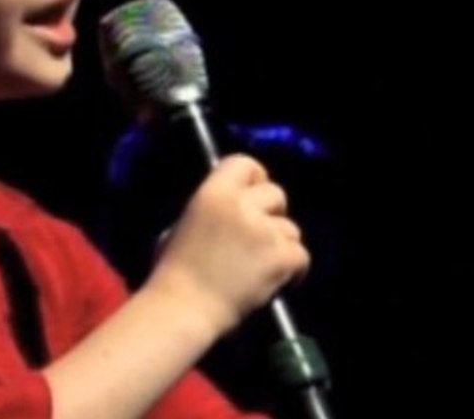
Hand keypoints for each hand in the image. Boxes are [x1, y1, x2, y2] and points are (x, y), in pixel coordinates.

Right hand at [145, 154, 309, 335]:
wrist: (182, 309)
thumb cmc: (172, 274)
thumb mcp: (183, 225)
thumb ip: (213, 210)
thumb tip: (233, 209)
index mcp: (213, 193)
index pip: (246, 163)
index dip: (254, 179)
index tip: (252, 196)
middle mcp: (242, 205)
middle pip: (276, 193)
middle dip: (272, 213)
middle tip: (260, 236)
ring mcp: (264, 231)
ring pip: (291, 228)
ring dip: (281, 244)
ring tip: (262, 266)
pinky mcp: (281, 258)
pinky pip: (301, 255)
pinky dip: (293, 270)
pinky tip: (277, 281)